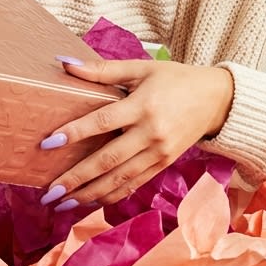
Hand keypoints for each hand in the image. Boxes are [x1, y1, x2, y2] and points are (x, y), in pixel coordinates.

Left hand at [38, 57, 233, 209]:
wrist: (217, 100)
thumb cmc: (176, 79)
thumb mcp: (142, 68)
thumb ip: (103, 69)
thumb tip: (64, 62)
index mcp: (143, 106)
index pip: (103, 122)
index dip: (75, 133)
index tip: (48, 143)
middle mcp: (151, 133)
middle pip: (108, 160)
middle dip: (76, 178)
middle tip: (49, 192)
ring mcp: (159, 153)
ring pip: (120, 179)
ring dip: (89, 193)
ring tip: (62, 203)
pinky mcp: (164, 165)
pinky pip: (134, 184)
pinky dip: (112, 195)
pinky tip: (90, 201)